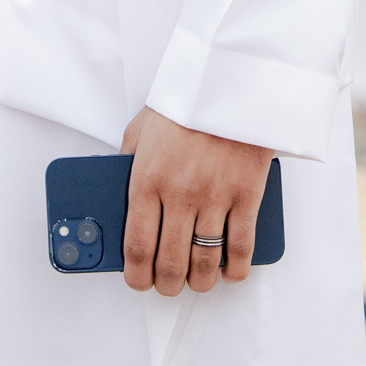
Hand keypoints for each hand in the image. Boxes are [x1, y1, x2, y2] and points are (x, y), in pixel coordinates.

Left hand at [120, 106, 271, 297]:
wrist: (229, 80)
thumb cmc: (185, 103)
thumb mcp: (141, 129)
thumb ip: (127, 164)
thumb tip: (118, 199)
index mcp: (147, 178)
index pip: (137, 246)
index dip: (136, 275)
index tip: (138, 282)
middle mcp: (179, 193)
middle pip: (170, 263)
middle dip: (167, 285)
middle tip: (168, 285)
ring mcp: (215, 196)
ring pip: (205, 262)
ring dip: (200, 282)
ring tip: (197, 281)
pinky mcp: (247, 195)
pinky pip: (241, 247)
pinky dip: (236, 269)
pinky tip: (230, 272)